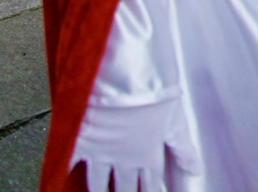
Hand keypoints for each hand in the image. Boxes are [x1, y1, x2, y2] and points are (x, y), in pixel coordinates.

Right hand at [71, 97, 201, 191]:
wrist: (127, 76)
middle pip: (123, 187)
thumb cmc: (155, 92)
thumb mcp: (176, 119)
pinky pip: (69, 161)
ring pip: (97, 182)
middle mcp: (124, 157)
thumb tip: (196, 170)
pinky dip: (64, 169)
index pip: (150, 184)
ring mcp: (100, 151)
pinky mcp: (81, 140)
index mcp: (148, 153)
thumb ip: (184, 148)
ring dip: (98, 191)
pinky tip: (61, 178)